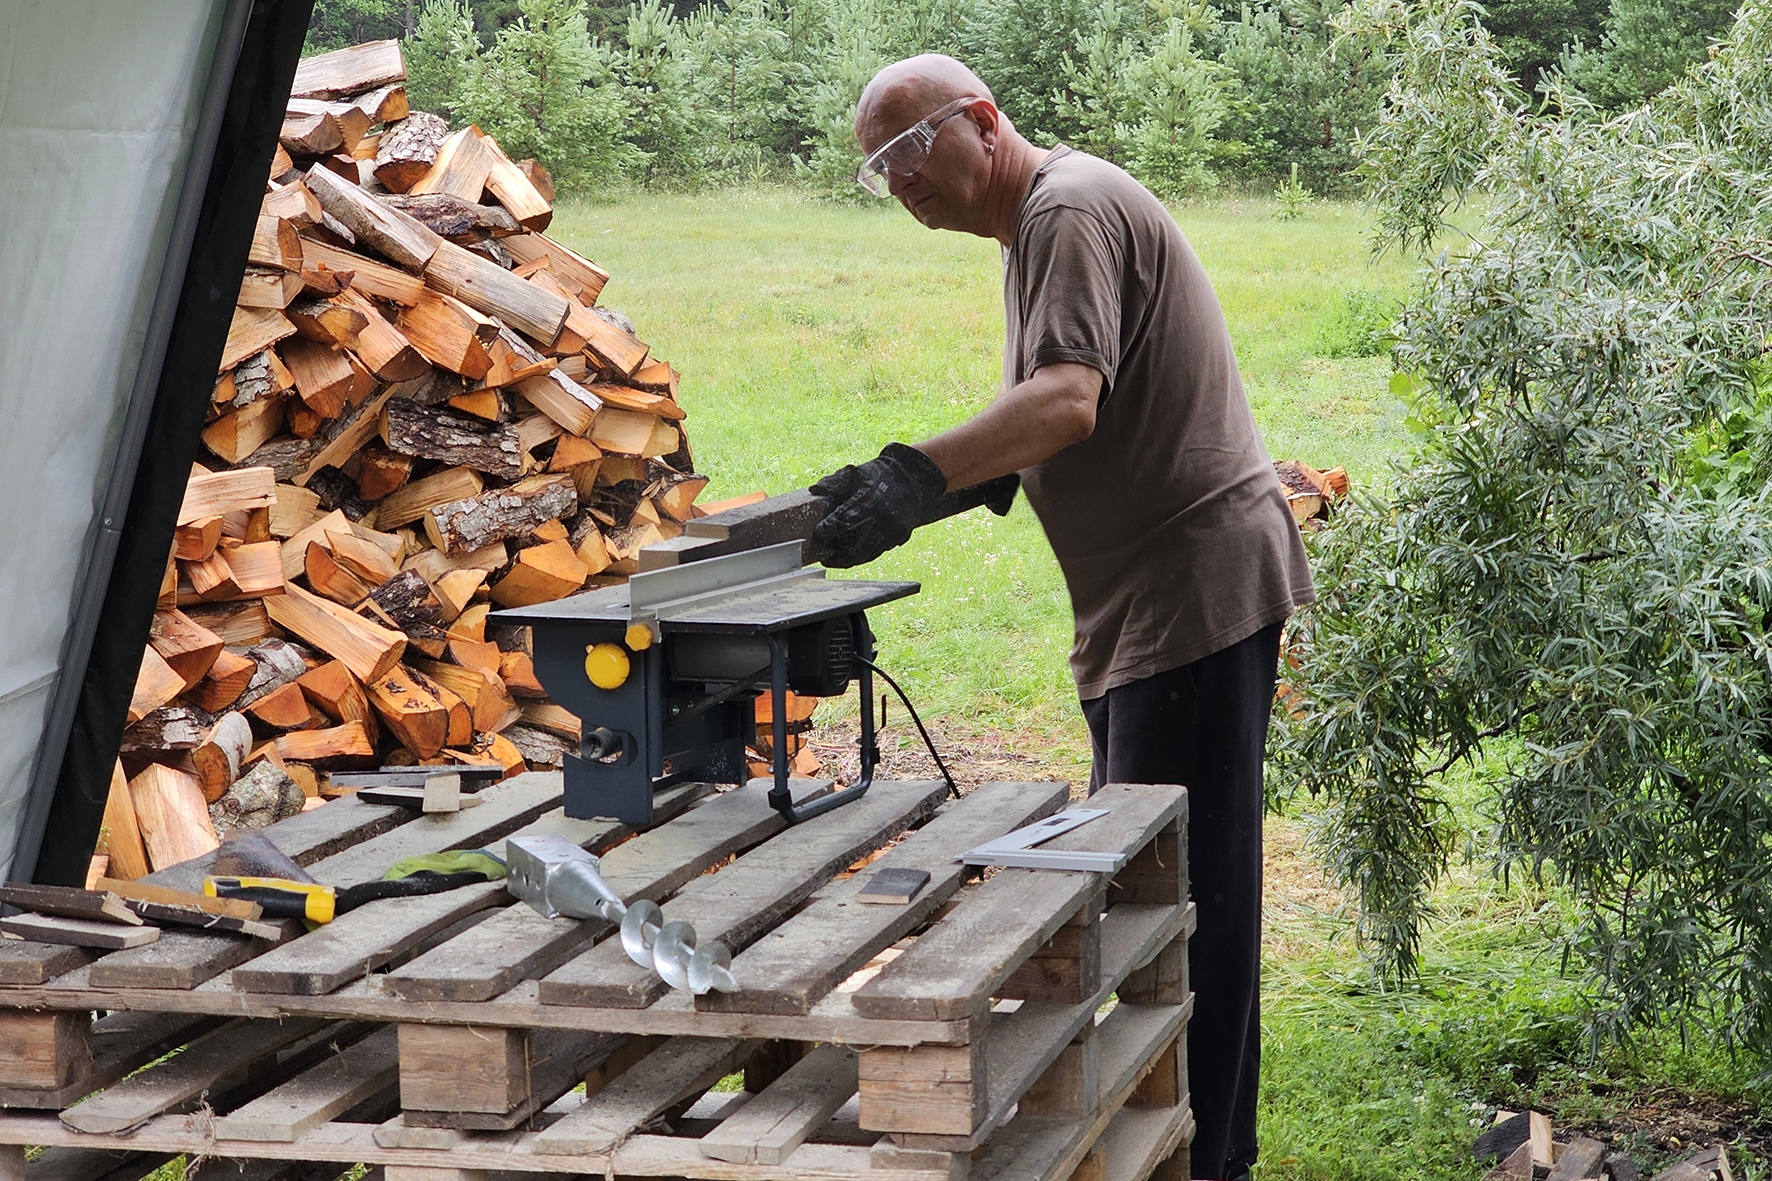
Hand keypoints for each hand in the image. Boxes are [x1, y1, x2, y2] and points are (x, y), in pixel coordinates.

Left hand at [810, 443, 947, 567]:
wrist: (913, 479)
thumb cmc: (879, 476)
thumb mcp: (855, 473)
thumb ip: (835, 482)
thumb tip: (815, 489)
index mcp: (866, 501)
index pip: (841, 522)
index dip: (827, 531)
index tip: (818, 534)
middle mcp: (878, 519)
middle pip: (852, 545)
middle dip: (836, 554)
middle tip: (824, 556)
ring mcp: (890, 530)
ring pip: (864, 553)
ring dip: (848, 560)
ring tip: (835, 560)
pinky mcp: (897, 537)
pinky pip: (876, 552)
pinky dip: (861, 557)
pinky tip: (852, 556)